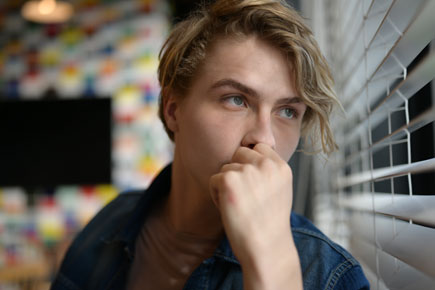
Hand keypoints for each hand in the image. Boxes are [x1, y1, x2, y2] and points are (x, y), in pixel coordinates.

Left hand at [209, 143, 301, 288]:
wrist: (266, 248)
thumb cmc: (269, 223)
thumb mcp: (279, 190)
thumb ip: (268, 171)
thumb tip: (246, 153)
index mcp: (281, 167)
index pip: (260, 147)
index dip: (251, 162)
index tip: (252, 183)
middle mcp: (267, 165)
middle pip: (239, 153)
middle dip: (237, 170)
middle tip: (244, 195)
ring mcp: (248, 171)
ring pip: (226, 168)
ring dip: (227, 185)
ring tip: (239, 206)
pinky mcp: (229, 180)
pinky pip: (213, 179)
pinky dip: (216, 195)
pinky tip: (230, 209)